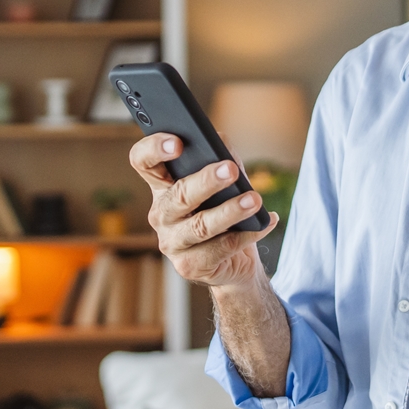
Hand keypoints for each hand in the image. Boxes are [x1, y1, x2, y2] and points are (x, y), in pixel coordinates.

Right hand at [129, 133, 278, 289]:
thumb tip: (222, 142)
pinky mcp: (189, 266)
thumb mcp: (224, 181)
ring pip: (200, 226)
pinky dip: (247, 235)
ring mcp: (172, 242)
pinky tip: (265, 222)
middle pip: (178, 195)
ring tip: (254, 200)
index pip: (143, 161)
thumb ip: (221, 159)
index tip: (178, 143)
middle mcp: (161, 214)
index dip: (154, 149)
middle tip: (230, 169)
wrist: (235, 260)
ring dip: (230, 211)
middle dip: (206, 181)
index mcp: (162, 186)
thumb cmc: (224, 210)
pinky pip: (221, 248)